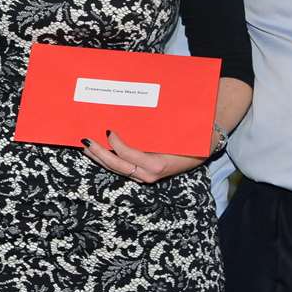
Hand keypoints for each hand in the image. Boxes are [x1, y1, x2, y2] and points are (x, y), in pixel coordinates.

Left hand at [82, 129, 207, 184]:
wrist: (206, 147)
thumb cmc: (192, 137)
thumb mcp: (178, 133)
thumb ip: (157, 129)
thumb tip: (136, 114)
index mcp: (158, 164)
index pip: (129, 156)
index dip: (116, 145)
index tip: (108, 131)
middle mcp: (149, 175)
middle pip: (117, 165)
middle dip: (99, 153)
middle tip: (85, 141)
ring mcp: (145, 176)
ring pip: (117, 169)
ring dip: (99, 158)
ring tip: (86, 146)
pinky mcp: (143, 174)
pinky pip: (122, 167)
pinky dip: (109, 159)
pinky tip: (99, 152)